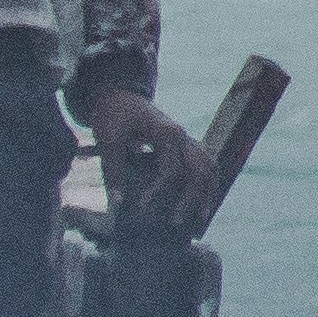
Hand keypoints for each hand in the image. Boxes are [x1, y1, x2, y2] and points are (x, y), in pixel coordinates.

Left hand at [85, 82, 208, 235]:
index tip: (141, 207)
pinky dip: (207, 185)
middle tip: (175, 222)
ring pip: (209, 169)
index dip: (157, 192)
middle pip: (199, 171)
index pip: (170, 170)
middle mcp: (184, 136)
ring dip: (206, 194)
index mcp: (167, 132)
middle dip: (190, 199)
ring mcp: (188, 140)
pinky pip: (207, 166)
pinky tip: (202, 205)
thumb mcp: (108, 138)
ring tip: (200, 219)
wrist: (119, 94)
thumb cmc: (113, 114)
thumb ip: (114, 168)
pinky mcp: (187, 145)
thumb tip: (118, 202)